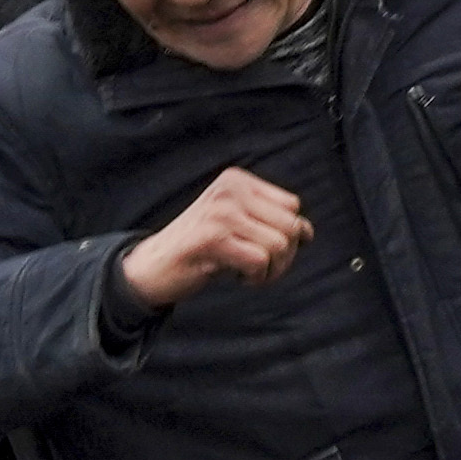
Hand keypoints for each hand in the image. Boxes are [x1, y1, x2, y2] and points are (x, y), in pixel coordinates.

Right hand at [120, 167, 310, 309]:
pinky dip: (255, 278)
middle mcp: (230, 190)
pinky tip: (235, 277)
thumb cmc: (200, 249)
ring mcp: (221, 212)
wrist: (152, 266)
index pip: (292, 206)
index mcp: (236, 181)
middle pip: (291, 226)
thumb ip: (270, 222)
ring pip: (280, 245)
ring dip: (270, 270)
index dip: (289, 234)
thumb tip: (308, 232)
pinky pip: (260, 261)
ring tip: (246, 273)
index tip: (263, 249)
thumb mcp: (237, 225)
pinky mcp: (213, 238)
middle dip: (284, 256)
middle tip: (259, 268)